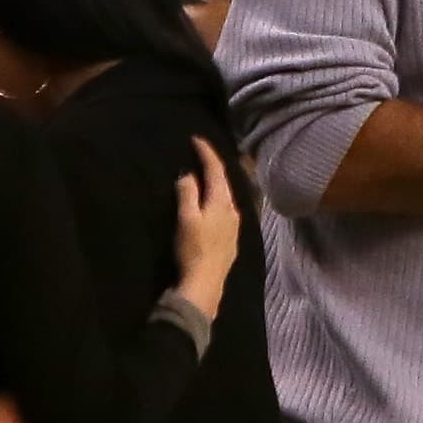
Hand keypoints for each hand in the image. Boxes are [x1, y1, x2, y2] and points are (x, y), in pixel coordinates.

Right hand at [171, 136, 239, 319]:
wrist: (206, 283)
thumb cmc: (194, 250)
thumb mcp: (186, 219)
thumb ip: (187, 194)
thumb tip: (187, 174)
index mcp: (222, 202)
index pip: (217, 170)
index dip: (207, 152)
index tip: (196, 139)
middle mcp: (234, 210)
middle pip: (225, 180)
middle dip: (214, 164)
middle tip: (201, 151)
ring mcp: (235, 224)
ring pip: (228, 195)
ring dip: (217, 181)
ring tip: (206, 172)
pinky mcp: (232, 237)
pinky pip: (227, 207)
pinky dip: (219, 197)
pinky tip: (214, 200)